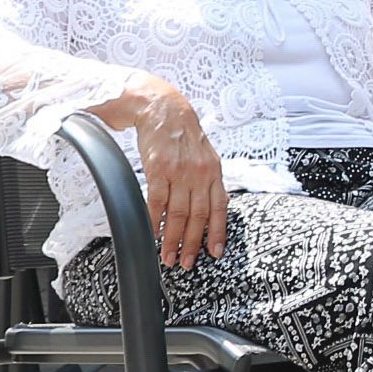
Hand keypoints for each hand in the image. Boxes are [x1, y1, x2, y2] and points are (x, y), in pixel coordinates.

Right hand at [117, 78, 227, 269]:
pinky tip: (153, 234)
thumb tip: (215, 207)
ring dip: (173, 239)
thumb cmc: (183, 134)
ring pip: (178, 214)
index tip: (215, 253)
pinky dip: (155, 221)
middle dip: (193, 244)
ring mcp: (179, 171)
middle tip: (187, 263)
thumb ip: (209, 180)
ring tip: (168, 256)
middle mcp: (199, 173)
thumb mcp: (205, 155)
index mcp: (213, 171)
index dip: (218, 232)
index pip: (219, 208)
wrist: (163, 108)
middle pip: (198, 216)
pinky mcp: (158, 169)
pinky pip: (157, 201)